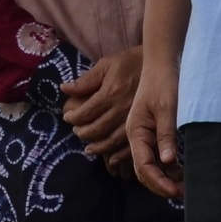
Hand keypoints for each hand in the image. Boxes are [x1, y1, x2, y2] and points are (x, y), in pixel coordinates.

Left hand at [61, 48, 142, 165]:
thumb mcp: (105, 65)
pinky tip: (110, 158)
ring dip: (98, 147)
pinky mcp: (145, 126)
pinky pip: (130, 145)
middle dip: (83, 133)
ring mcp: (134, 119)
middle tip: (77, 132)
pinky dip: (118, 155)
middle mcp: (122, 108)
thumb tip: (64, 89)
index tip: (67, 117)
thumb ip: (85, 80)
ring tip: (89, 148)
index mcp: (111, 92)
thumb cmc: (128, 63)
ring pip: (112, 140)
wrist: (156, 65)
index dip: (74, 117)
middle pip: (98, 128)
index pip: (87, 112)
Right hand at [126, 52, 183, 197]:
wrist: (163, 64)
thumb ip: (166, 134)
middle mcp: (138, 138)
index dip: (158, 182)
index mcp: (136, 132)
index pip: (143, 165)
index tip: (174, 191)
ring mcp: (146, 137)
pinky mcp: (156, 135)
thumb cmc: (163, 83)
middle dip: (162, 185)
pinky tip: (184, 174)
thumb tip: (168, 161)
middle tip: (183, 195)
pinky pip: (160, 158)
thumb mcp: (167, 108)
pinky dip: (170, 169)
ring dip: (167, 179)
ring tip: (186, 188)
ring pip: (153, 166)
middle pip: (145, 170)